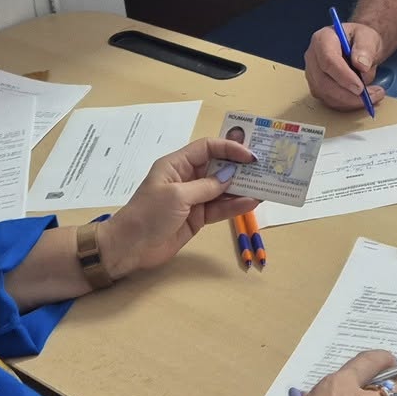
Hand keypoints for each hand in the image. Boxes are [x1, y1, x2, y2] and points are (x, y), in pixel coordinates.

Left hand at [99, 137, 257, 279]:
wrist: (131, 247)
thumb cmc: (148, 214)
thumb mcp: (177, 196)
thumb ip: (206, 186)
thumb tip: (230, 176)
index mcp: (177, 164)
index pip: (208, 148)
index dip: (229, 148)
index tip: (250, 155)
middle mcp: (187, 178)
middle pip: (218, 167)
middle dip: (240, 168)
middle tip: (265, 168)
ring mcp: (193, 198)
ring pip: (223, 189)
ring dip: (242, 188)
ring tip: (265, 186)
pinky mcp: (198, 217)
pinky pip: (220, 208)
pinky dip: (235, 206)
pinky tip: (252, 203)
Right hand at [304, 21, 387, 111]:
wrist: (359, 49)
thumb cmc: (361, 40)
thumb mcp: (368, 37)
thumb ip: (366, 48)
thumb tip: (361, 65)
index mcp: (322, 39)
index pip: (328, 60)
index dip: (343, 76)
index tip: (360, 87)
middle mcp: (313, 57)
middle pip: (324, 82)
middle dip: (348, 94)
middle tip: (370, 96)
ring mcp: (313, 74)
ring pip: (326, 95)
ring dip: (350, 101)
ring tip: (372, 96)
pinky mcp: (317, 87)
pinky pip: (329, 101)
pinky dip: (347, 104)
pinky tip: (362, 99)